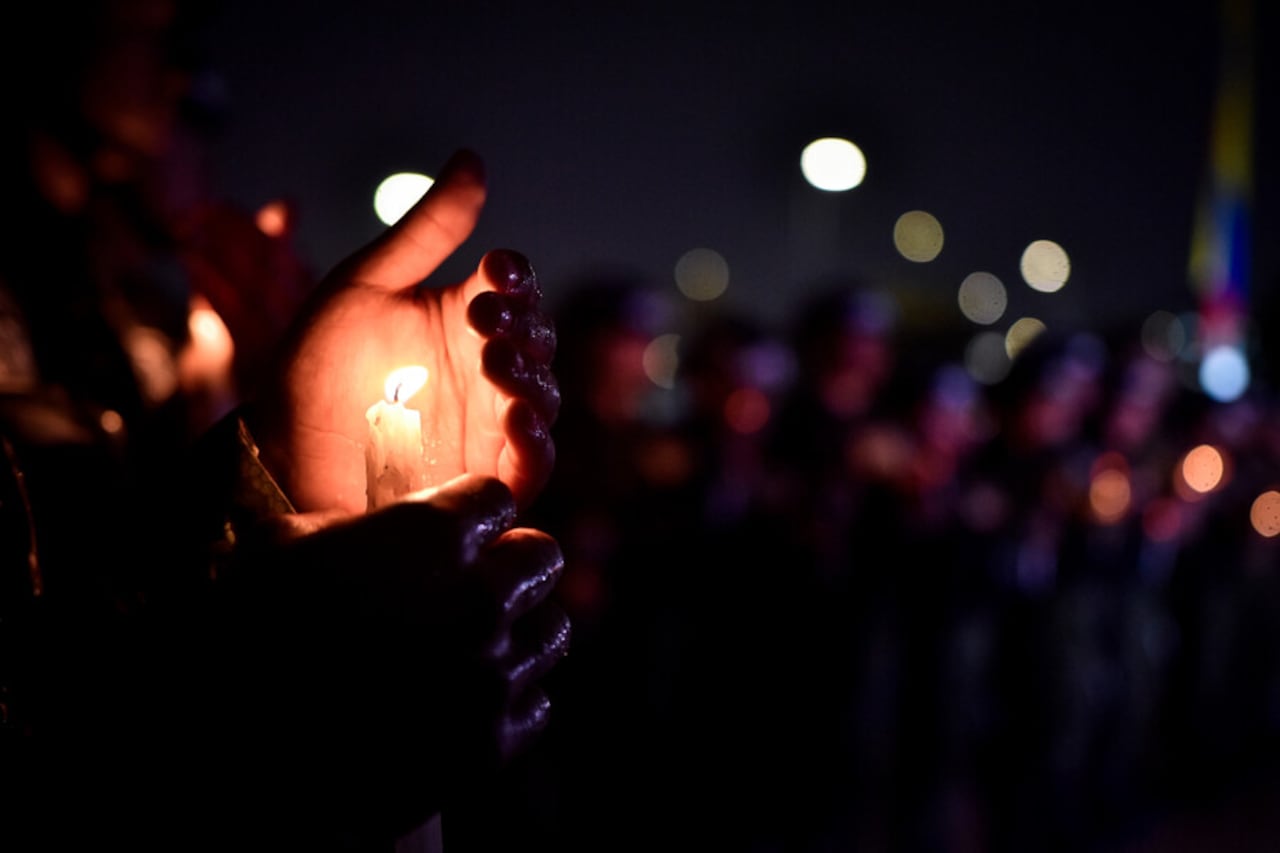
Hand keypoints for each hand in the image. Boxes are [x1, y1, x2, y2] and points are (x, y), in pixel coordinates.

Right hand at [212, 473, 569, 840]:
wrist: (241, 755)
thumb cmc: (245, 631)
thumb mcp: (278, 545)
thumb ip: (342, 522)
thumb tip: (365, 526)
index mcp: (429, 535)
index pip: (495, 497)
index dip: (469, 514)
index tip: (448, 532)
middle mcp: (477, 596)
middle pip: (541, 555)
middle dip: (508, 565)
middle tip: (467, 585)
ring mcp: (491, 673)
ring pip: (552, 629)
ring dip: (517, 631)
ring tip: (473, 644)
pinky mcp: (493, 742)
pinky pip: (537, 702)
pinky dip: (508, 701)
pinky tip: (464, 702)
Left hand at [254, 149, 558, 513]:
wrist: (278, 451)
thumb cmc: (317, 367)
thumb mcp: (366, 286)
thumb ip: (426, 231)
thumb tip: (474, 159)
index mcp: (463, 319)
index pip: (514, 289)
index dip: (514, 276)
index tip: (495, 268)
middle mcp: (485, 371)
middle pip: (537, 341)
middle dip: (521, 325)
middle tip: (483, 316)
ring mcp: (490, 427)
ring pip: (541, 399)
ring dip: (529, 377)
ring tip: (495, 363)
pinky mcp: (486, 480)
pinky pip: (532, 464)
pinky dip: (535, 442)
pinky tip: (516, 419)